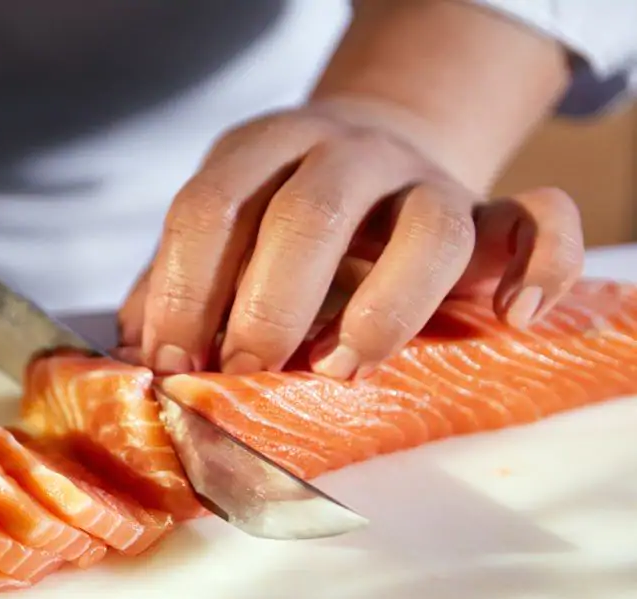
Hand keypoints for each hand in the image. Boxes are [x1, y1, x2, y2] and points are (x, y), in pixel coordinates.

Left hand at [117, 99, 584, 378]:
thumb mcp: (219, 234)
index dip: (184, 291)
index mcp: (261, 148)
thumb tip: (132, 359)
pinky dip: (541, 265)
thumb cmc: (276, 221)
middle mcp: (344, 151)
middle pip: (309, 216)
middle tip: (245, 374)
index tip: (173, 366)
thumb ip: (176, 286)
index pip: (210, 207)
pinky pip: (539, 220)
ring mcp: (422, 177)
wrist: (371, 158)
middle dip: (268, 307)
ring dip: (384, 311)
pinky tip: (507, 317)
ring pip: (429, 228)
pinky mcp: (488, 208)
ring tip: (342, 370)